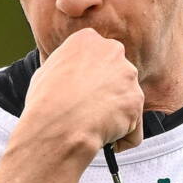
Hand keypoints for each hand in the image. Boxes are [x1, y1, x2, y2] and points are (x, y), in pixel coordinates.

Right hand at [23, 28, 143, 157]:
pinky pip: (134, 125)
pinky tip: (108, 143)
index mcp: (88, 40)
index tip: (82, 94)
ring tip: (96, 130)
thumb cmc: (45, 102)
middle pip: (117, 76)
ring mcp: (128, 77)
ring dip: (116, 116)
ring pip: (127, 100)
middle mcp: (113, 51)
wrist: (59, 126)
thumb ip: (65, 67)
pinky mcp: (136, 102)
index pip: (98, 57)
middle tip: (91, 113)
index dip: (91, 79)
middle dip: (108, 95)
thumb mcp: (47, 72)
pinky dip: (124, 137)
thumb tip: (66, 74)